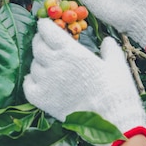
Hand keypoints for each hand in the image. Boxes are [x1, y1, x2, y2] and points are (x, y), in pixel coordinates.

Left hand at [23, 19, 145, 145]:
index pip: (46, 30)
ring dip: (39, 62)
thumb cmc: (116, 91)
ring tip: (50, 66)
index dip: (45, 26)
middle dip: (41, 41)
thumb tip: (106, 41)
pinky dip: (32, 81)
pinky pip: (28, 84)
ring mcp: (45, 82)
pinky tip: (40, 81)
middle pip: (37, 45)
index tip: (47, 26)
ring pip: (33, 65)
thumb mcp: (117, 64)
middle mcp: (54, 63)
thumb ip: (110, 49)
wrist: (111, 120)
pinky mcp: (41, 99)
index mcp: (70, 51)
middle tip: (48, 43)